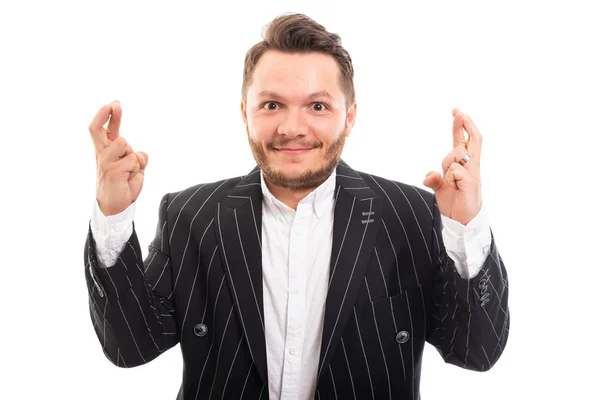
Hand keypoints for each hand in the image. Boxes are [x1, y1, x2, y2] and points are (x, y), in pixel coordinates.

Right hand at [89, 101, 147, 215]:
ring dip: (134, 156)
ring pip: (125, 144)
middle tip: (115, 103)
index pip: (103, 130)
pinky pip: (133, 160)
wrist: (116, 206)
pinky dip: (137, 169)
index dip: (107, 116)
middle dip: (107, 114)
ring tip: (129, 171)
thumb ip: (135, 157)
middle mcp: (103, 154)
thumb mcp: (132, 167)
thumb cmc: (123, 186)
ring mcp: (105, 162)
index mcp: (107, 152)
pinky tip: (128, 179)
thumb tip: (140, 154)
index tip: (114, 103)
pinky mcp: (112, 170)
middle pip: (98, 129)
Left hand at [423, 108, 481, 224]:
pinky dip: (449, 176)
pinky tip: (453, 186)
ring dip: (447, 163)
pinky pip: (455, 170)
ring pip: (456, 154)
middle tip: (457, 111)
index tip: (456, 112)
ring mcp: (473, 174)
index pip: (463, 142)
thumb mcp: (440, 188)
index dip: (460, 127)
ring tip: (449, 181)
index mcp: (464, 166)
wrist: (462, 222)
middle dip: (465, 124)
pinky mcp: (472, 183)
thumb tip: (428, 175)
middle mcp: (471, 167)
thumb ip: (434, 179)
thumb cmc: (454, 203)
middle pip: (473, 140)